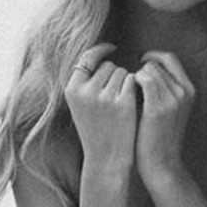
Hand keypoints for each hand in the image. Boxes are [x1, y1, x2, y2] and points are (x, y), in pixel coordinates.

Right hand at [64, 43, 137, 170]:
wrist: (106, 158)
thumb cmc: (95, 130)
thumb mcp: (80, 104)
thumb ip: (85, 81)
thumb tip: (98, 52)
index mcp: (72, 89)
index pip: (87, 57)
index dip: (101, 50)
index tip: (112, 47)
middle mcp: (86, 91)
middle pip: (108, 65)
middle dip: (114, 75)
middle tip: (113, 97)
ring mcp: (105, 97)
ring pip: (122, 72)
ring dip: (125, 82)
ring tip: (120, 103)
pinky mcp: (123, 103)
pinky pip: (133, 81)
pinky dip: (135, 88)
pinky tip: (131, 102)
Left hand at [135, 51, 194, 182]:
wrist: (162, 164)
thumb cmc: (158, 138)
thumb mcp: (168, 110)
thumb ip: (161, 90)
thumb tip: (142, 71)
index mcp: (189, 90)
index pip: (170, 59)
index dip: (153, 56)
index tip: (139, 63)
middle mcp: (184, 92)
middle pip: (157, 64)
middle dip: (140, 70)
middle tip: (128, 82)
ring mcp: (173, 99)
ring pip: (149, 70)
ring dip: (134, 77)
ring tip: (126, 91)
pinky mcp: (158, 108)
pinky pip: (143, 80)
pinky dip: (132, 81)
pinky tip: (126, 92)